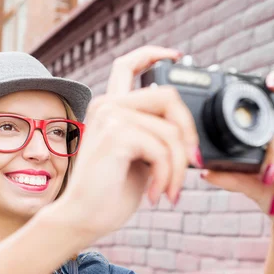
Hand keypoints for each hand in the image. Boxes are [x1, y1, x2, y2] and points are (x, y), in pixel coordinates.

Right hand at [56, 46, 202, 241]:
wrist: (82, 218)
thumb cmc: (109, 193)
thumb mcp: (139, 158)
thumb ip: (154, 137)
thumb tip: (188, 133)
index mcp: (110, 108)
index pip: (127, 65)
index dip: (154, 54)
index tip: (177, 56)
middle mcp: (107, 105)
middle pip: (168, 95)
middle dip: (188, 131)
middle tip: (191, 163)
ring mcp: (110, 117)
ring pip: (170, 130)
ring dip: (180, 167)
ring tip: (170, 190)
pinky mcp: (115, 135)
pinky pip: (162, 149)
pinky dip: (168, 175)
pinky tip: (157, 193)